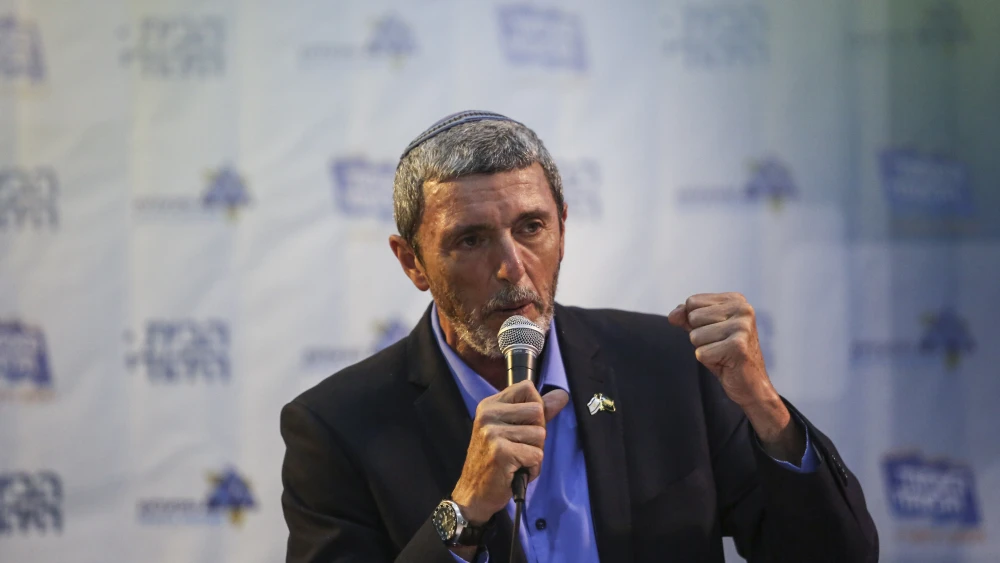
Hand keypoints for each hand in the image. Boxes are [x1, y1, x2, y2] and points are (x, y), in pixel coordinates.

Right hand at [450, 380, 569, 524]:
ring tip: (517, 461)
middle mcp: (488, 414)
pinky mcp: (500, 452)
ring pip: (540, 435)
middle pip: (538, 412)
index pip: (527, 388)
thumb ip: (537, 412)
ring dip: (535, 453)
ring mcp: (492, 433)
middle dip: (537, 434)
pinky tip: (517, 471)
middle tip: (520, 448)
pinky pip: (536, 455)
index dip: (536, 407)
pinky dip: (532, 468)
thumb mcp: (512, 430)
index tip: (524, 425)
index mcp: (490, 405)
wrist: (474, 494)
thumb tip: (562, 394)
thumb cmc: (495, 461)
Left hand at [667, 292, 772, 407]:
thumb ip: (686, 317)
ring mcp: (742, 327)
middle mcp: (743, 309)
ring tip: (723, 353)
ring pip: (695, 336)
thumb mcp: (704, 330)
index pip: (692, 302)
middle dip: (700, 336)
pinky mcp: (738, 346)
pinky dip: (709, 361)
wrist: (750, 384)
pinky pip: (701, 353)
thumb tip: (673, 315)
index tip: (717, 332)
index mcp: (736, 300)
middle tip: (720, 345)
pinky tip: (726, 363)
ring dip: (704, 349)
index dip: (696, 322)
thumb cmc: (726, 354)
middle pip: (693, 317)